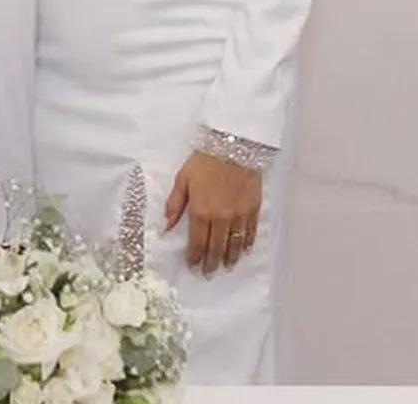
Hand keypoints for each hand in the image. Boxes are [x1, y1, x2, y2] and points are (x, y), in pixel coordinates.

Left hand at [163, 150, 262, 275]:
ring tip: (226, 266)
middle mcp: (221, 218)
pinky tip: (244, 250)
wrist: (234, 145)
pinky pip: (250, 232)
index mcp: (201, 211)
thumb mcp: (183, 179)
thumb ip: (174, 205)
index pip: (197, 243)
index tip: (192, 264)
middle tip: (208, 272)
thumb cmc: (205, 160)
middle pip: (216, 248)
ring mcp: (239, 215)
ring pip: (234, 244)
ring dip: (229, 258)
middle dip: (211, 263)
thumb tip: (165, 226)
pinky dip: (246, 244)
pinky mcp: (253, 208)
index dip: (194, 257)